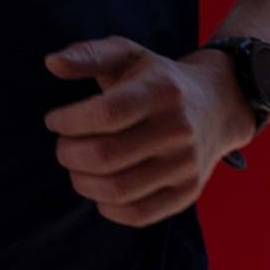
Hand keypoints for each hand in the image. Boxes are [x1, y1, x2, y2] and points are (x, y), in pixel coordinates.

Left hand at [43, 37, 252, 227]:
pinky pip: (136, 215)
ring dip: (82, 182)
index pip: (104, 115)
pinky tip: (100, 186)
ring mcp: (185, 165)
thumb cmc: (159, 79)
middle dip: (68, 154)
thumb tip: (51, 63)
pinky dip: (107, 206)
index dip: (68, 122)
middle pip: (105, 156)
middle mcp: (178, 129)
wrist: (218, 104)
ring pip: (117, 190)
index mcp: (161, 90)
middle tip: (64, 146)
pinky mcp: (187, 192)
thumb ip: (88, 55)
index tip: (56, 121)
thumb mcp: (128, 55)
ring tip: (78, 167)